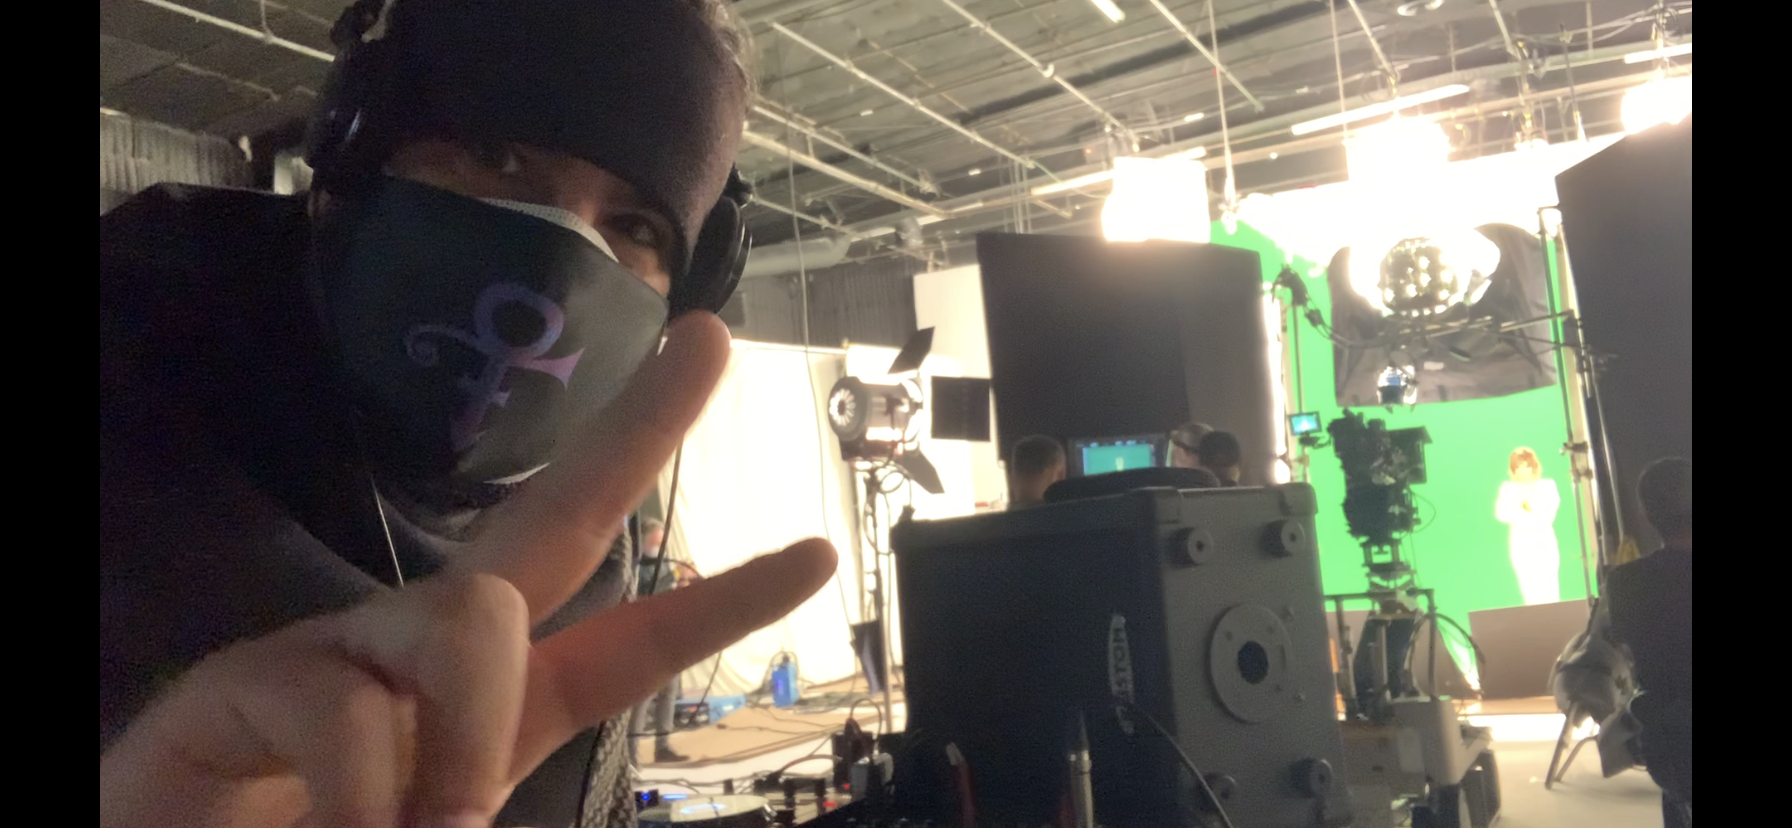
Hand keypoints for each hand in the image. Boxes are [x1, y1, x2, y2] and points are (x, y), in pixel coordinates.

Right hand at [99, 313, 836, 827]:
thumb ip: (479, 796)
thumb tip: (482, 817)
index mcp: (497, 711)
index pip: (627, 640)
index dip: (719, 601)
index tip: (814, 552)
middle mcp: (429, 661)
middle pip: (554, 521)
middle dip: (640, 430)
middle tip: (710, 343)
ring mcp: (341, 657)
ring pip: (469, 619)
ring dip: (468, 735)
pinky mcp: (246, 679)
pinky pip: (343, 701)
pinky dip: (365, 787)